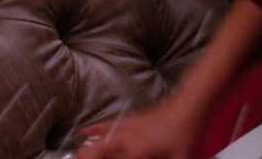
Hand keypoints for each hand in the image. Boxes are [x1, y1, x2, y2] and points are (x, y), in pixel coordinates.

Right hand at [73, 99, 198, 158]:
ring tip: (76, 155)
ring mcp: (125, 128)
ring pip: (99, 138)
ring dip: (87, 148)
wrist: (185, 107)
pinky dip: (94, 129)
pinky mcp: (128, 120)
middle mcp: (126, 140)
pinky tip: (83, 131)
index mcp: (137, 152)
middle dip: (87, 156)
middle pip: (98, 151)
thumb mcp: (180, 158)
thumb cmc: (183, 134)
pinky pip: (106, 126)